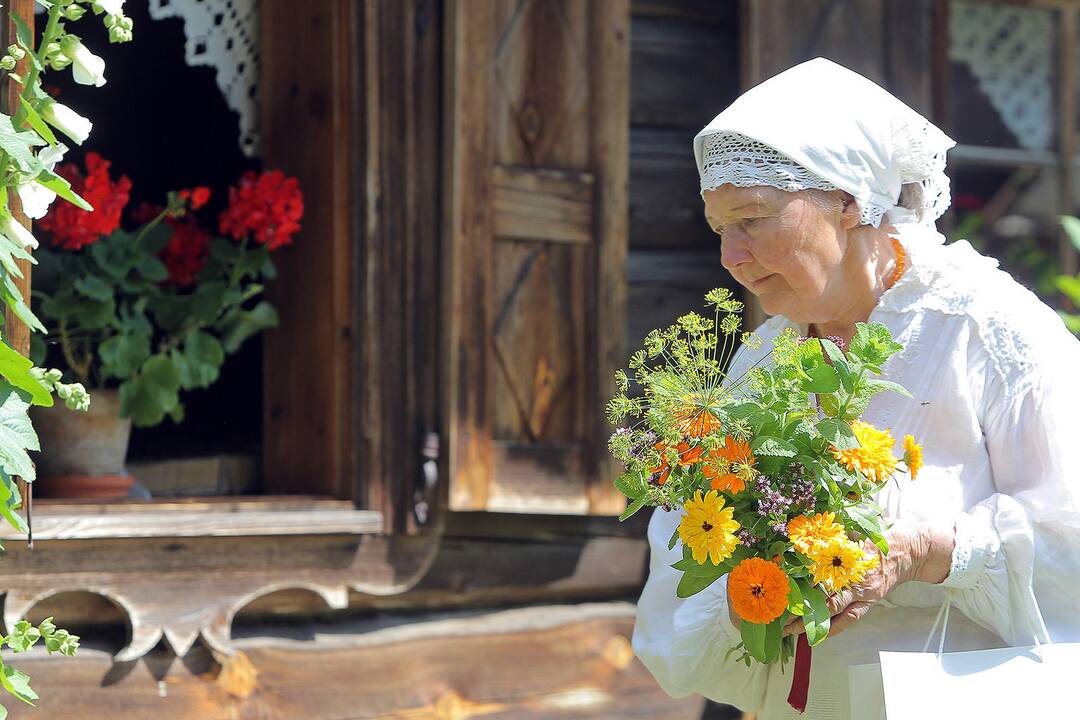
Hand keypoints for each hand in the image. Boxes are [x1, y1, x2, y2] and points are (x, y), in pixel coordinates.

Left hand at [781, 520, 954, 637]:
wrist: (907, 551)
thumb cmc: (877, 538)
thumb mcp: (854, 532)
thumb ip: (832, 537)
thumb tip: (805, 536)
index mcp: (851, 562)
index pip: (822, 577)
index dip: (804, 588)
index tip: (785, 593)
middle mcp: (856, 581)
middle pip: (826, 600)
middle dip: (803, 611)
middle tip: (781, 619)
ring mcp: (864, 594)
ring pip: (836, 613)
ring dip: (814, 624)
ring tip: (793, 632)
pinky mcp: (869, 602)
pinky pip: (851, 619)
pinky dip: (834, 628)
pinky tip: (818, 636)